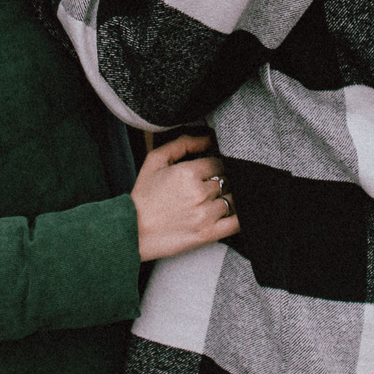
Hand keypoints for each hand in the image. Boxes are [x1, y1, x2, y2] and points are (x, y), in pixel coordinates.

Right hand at [131, 132, 237, 261]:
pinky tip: (231, 213)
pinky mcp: (208, 234)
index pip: (218, 163)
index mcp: (187, 173)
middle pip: (227, 180)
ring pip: (234, 199)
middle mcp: (199, 193)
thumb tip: (206, 139)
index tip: (209, 172)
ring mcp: (206, 215)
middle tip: (209, 187)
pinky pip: (237, 223)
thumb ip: (182, 144)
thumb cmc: (143, 197)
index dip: (215, 166)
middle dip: (221, 182)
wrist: (133, 230)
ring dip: (228, 198)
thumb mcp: (155, 161)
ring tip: (214, 201)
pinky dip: (241, 216)